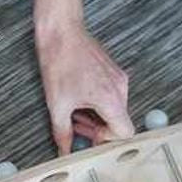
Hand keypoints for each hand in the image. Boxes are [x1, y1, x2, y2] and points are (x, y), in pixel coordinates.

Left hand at [35, 22, 134, 152]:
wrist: (61, 31)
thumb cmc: (60, 60)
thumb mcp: (57, 104)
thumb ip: (63, 132)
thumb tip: (64, 150)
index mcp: (111, 98)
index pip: (125, 132)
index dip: (107, 140)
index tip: (91, 139)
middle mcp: (120, 88)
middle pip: (119, 122)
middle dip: (98, 129)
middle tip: (77, 128)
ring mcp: (119, 79)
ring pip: (115, 110)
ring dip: (96, 116)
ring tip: (75, 113)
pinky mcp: (114, 72)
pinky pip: (113, 96)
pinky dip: (98, 104)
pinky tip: (80, 99)